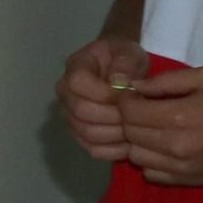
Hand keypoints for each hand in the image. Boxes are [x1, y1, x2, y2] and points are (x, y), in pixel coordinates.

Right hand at [59, 36, 146, 161]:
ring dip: (115, 134)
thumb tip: (118, 82)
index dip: (105, 92)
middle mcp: (65, 94)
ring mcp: (70, 116)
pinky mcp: (80, 135)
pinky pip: (92, 149)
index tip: (130, 93)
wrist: (123, 71)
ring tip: (135, 128)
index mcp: (75, 67)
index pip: (78, 83)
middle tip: (137, 115)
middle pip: (81, 112)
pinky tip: (129, 142)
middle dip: (113, 116)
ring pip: (86, 133)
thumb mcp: (129, 52)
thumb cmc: (126, 59)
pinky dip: (113, 150)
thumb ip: (124, 63)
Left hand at [118, 66, 202, 191]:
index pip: (129, 111)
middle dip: (130, 119)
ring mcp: (179, 167)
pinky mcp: (186, 181)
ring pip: (135, 155)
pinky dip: (151, 160)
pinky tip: (164, 148)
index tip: (135, 95)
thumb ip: (169, 80)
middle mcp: (173, 146)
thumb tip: (136, 87)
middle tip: (145, 109)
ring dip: (138, 141)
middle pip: (129, 133)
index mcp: (178, 117)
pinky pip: (150, 173)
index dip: (126, 100)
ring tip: (155, 129)